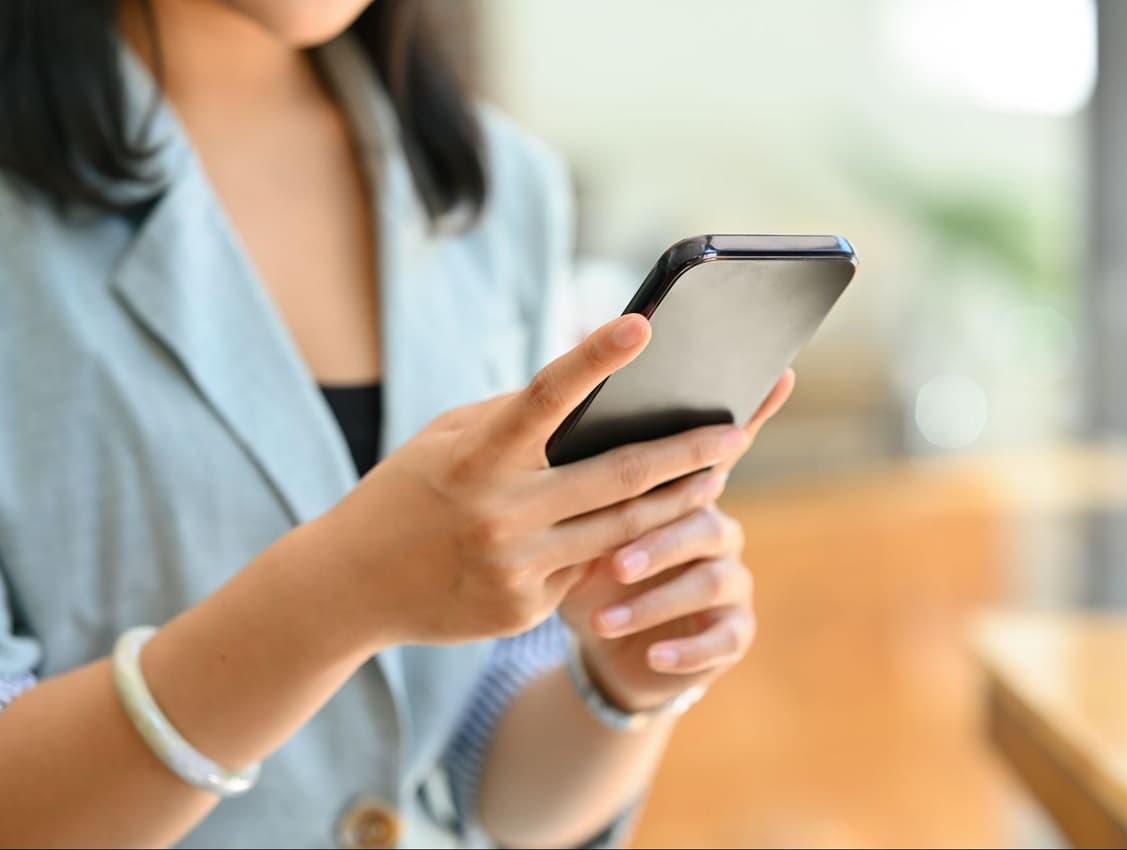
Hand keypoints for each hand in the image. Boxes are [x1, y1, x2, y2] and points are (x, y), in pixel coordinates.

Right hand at [315, 314, 748, 647]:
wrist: (349, 587)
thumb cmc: (405, 494)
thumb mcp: (446, 442)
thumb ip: (515, 420)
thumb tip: (591, 393)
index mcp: (474, 458)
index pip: (542, 397)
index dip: (592, 358)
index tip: (642, 323)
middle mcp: (498, 514)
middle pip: (616, 478)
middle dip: (686, 453)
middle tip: (737, 429)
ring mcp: (514, 569)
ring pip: (621, 531)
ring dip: (677, 502)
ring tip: (717, 474)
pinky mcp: (523, 612)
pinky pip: (585, 569)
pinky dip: (612, 546)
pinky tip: (641, 529)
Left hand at [559, 370, 794, 711]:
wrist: (601, 642)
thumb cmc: (583, 563)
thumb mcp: (571, 520)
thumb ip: (579, 475)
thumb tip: (559, 419)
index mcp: (683, 489)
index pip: (722, 442)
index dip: (755, 409)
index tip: (779, 375)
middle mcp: (717, 525)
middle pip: (702, 515)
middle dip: (658, 536)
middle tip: (611, 559)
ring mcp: (731, 578)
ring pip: (711, 577)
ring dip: (656, 600)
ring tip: (603, 619)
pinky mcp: (733, 631)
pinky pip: (722, 638)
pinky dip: (686, 650)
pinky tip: (653, 655)